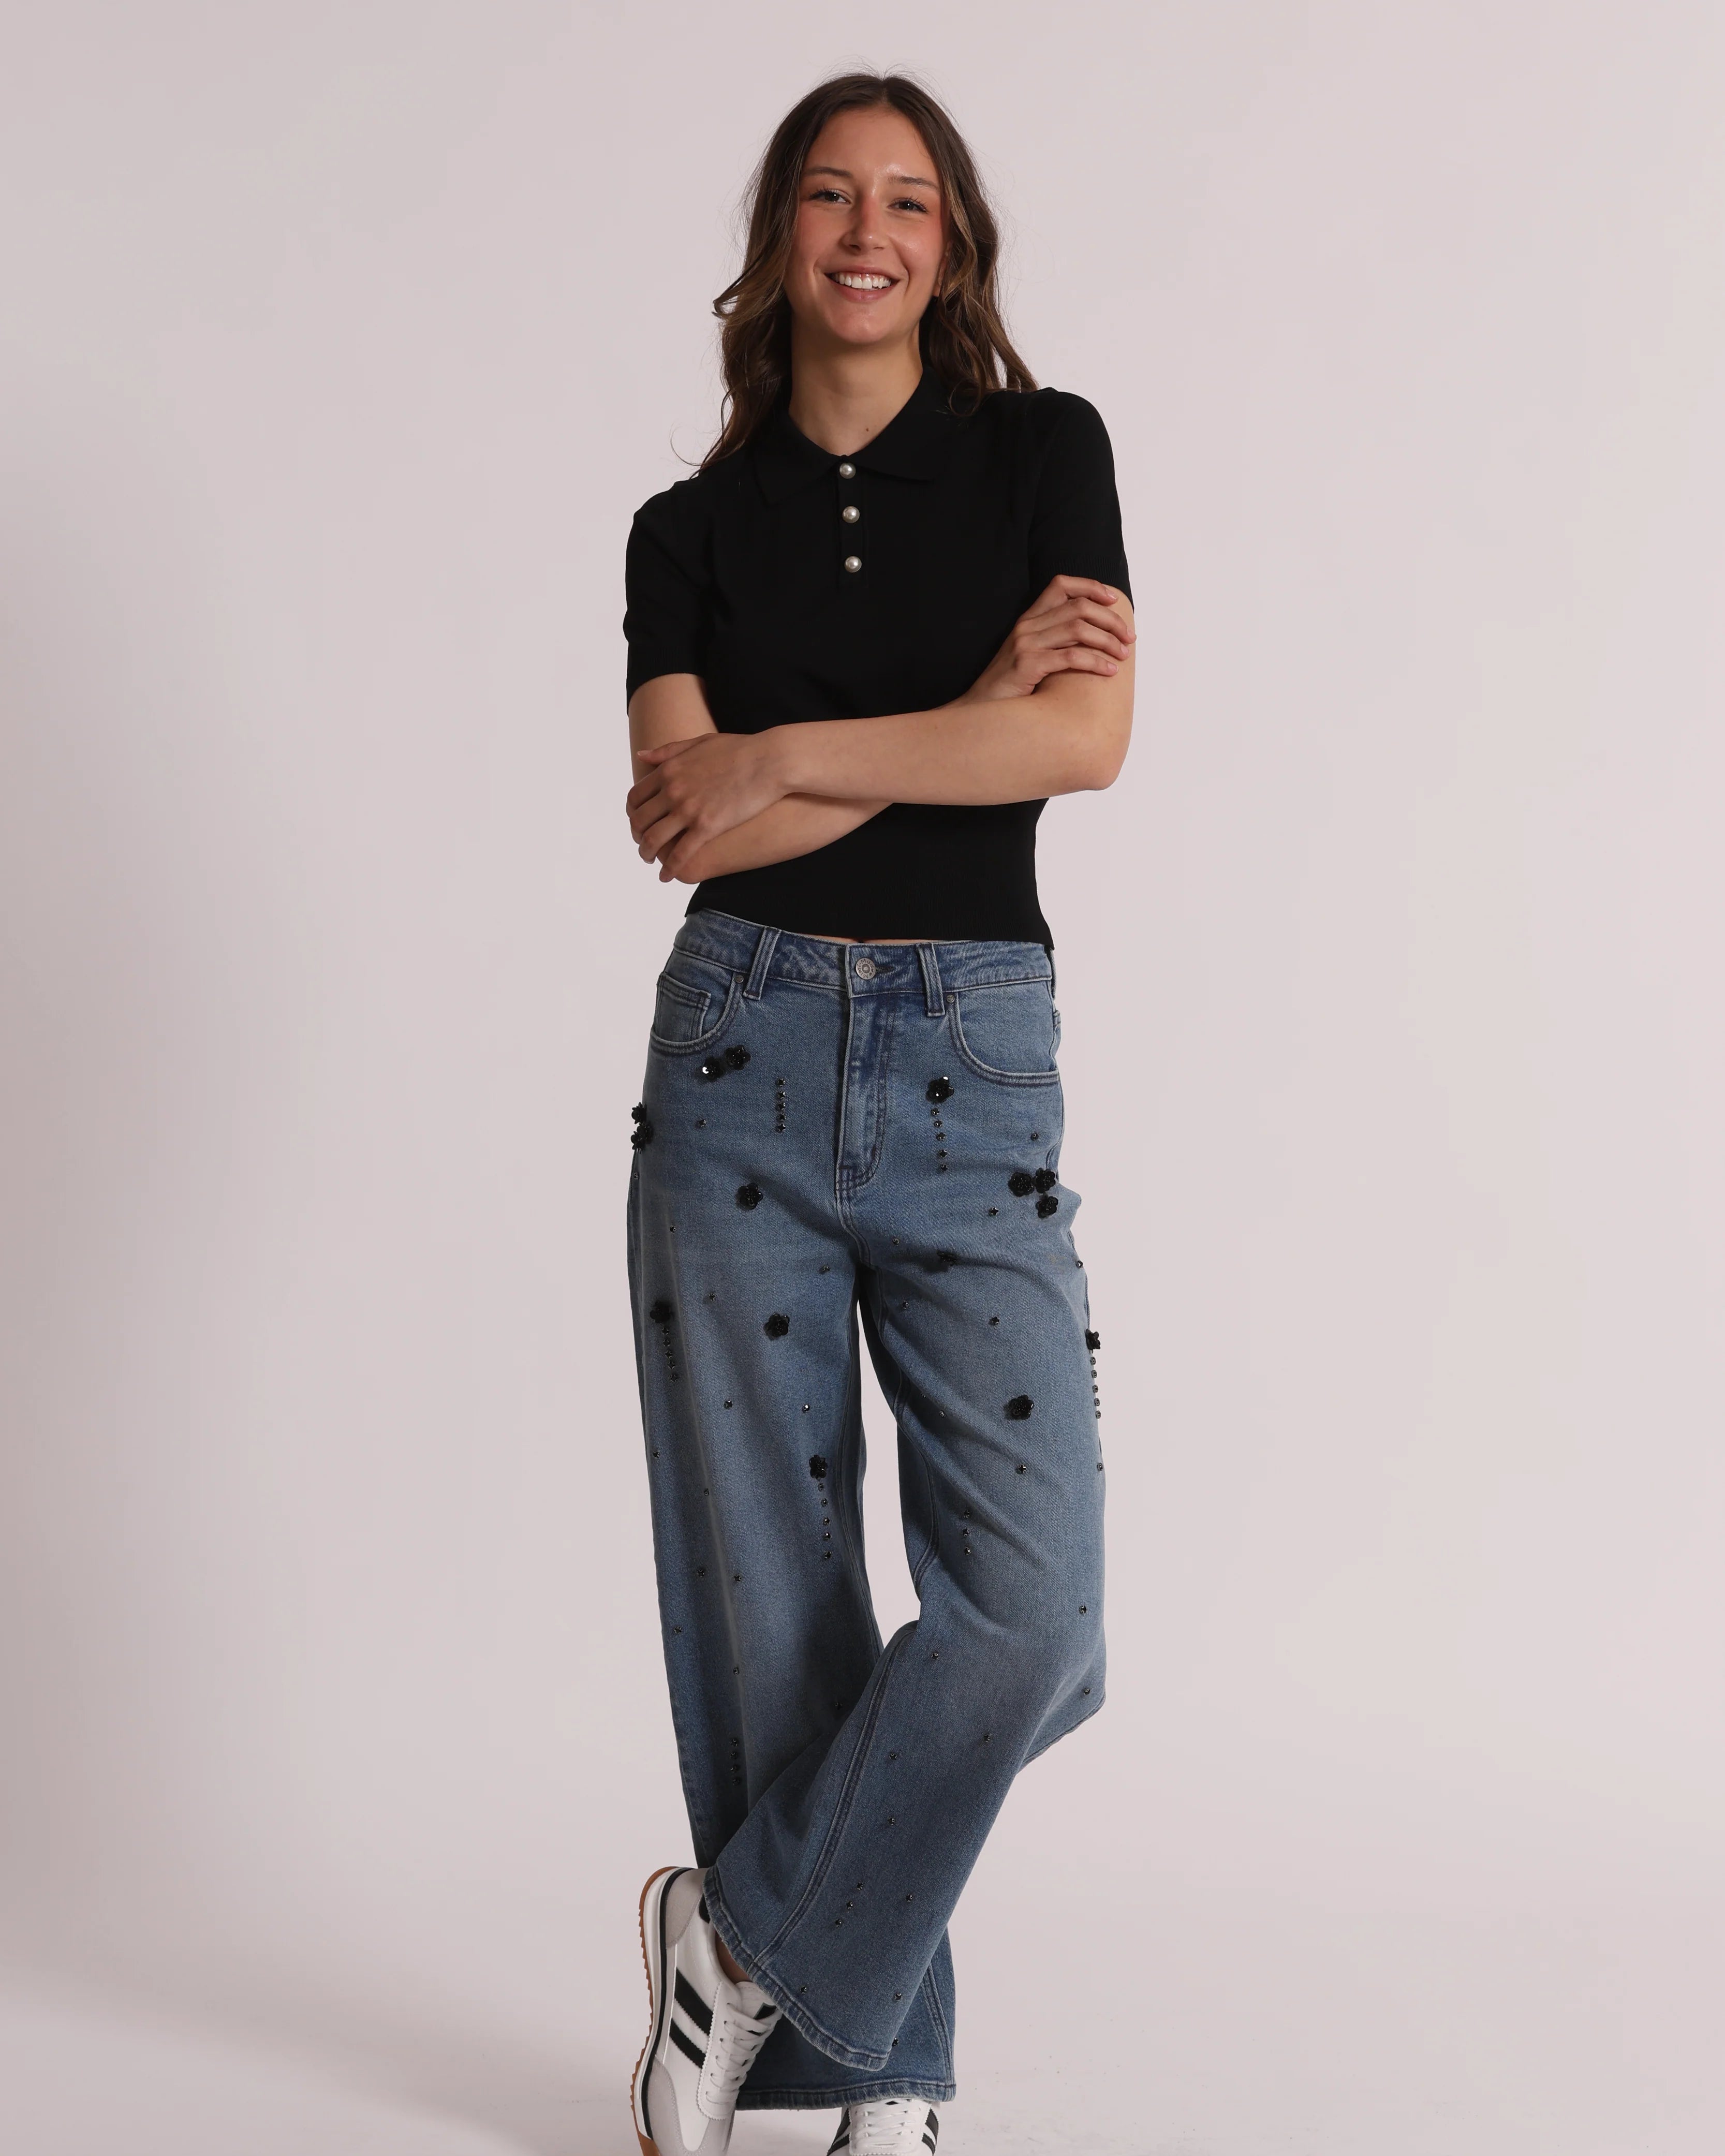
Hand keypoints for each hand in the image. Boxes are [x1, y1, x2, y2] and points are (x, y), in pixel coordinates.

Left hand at [627, 730, 788, 880]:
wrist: (769, 761)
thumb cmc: (740, 749)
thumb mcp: (699, 742)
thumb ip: (668, 751)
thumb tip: (640, 755)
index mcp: (669, 770)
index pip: (636, 798)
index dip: (633, 814)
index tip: (638, 824)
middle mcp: (673, 791)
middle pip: (640, 821)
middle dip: (637, 837)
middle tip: (643, 847)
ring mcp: (689, 809)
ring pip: (654, 840)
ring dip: (647, 854)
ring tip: (651, 862)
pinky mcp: (707, 827)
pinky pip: (680, 854)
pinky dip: (669, 868)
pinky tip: (667, 876)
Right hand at [957, 576, 1134, 704]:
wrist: (980, 712)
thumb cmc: (1011, 690)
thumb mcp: (1031, 657)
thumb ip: (1054, 642)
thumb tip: (1092, 638)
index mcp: (1028, 620)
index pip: (1061, 585)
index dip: (1091, 586)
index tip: (1113, 599)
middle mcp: (1027, 626)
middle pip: (1078, 607)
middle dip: (1111, 620)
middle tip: (1129, 638)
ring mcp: (1025, 644)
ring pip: (1079, 629)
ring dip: (1108, 641)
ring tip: (1123, 655)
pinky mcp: (1028, 665)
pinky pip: (1071, 657)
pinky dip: (1096, 662)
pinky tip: (1109, 671)